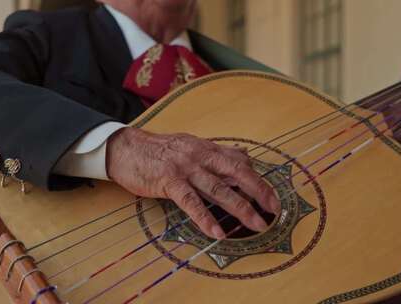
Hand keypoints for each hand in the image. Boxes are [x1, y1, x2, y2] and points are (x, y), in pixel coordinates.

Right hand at [106, 128, 280, 238]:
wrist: (127, 148)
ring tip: (256, 224)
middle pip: (237, 172)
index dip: (259, 180)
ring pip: (218, 188)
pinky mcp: (169, 181)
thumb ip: (217, 154)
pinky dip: (205, 218)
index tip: (273, 197)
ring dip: (240, 208)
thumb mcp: (192, 146)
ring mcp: (185, 168)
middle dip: (259, 191)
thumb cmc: (159, 151)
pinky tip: (217, 232)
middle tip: (274, 210)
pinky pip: (191, 202)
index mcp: (208, 148)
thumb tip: (244, 158)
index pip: (240, 163)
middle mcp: (201, 156)